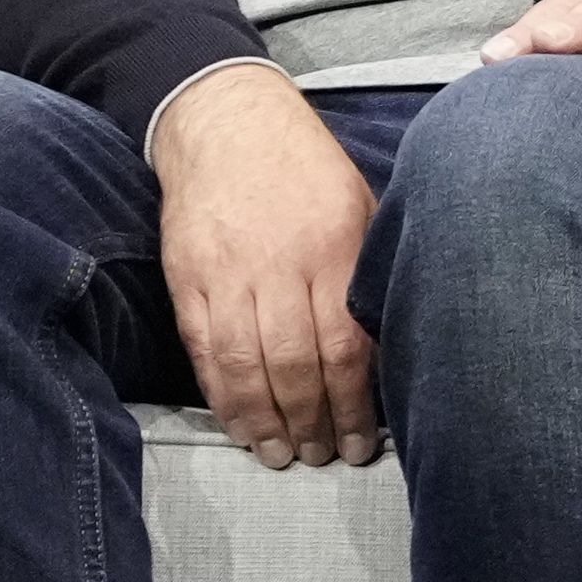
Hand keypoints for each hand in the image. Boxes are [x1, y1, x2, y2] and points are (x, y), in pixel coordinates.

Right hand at [155, 66, 382, 466]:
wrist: (229, 124)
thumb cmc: (307, 169)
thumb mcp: (361, 205)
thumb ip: (369, 272)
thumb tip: (394, 342)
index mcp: (333, 248)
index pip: (346, 345)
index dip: (355, 403)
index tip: (362, 440)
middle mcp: (278, 265)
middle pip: (294, 365)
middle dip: (312, 422)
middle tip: (323, 457)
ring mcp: (227, 274)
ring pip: (245, 365)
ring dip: (265, 420)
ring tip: (283, 454)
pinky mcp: (188, 278)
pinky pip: (203, 349)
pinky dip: (221, 395)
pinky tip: (240, 423)